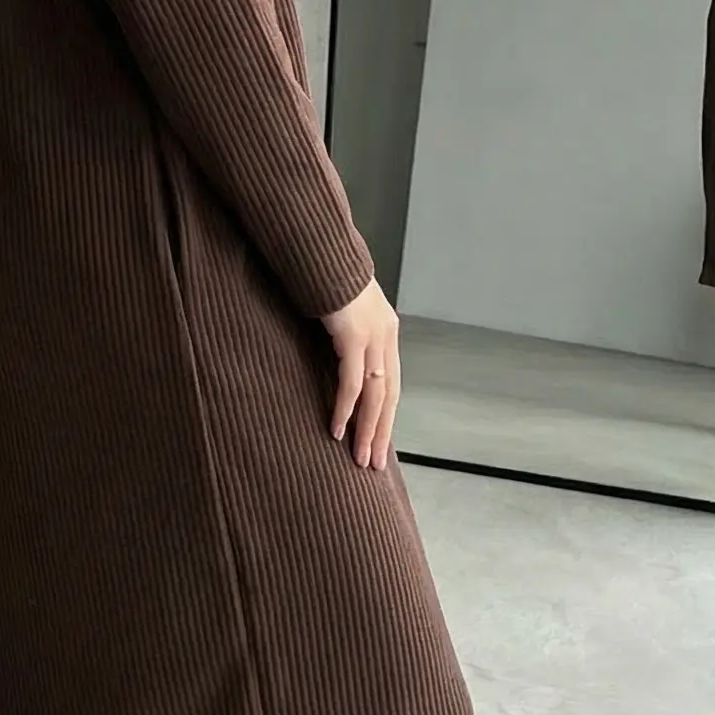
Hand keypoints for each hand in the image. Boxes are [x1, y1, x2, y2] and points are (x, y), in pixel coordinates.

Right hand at [320, 276, 400, 470]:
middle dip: (381, 432)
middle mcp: (385, 335)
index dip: (386, 415)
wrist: (322, 249)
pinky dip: (345, 408)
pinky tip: (337, 429)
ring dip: (367, 430)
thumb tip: (336, 354)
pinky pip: (352, 381)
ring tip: (359, 458)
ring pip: (375, 394)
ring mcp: (372, 335)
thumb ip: (346, 331)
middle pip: (389, 394)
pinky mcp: (354, 335)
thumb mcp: (342, 308)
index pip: (392, 383)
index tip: (379, 442)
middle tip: (373, 465)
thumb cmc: (325, 276)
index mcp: (386, 330)